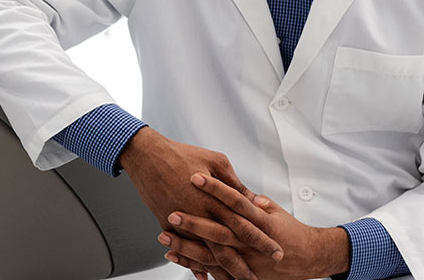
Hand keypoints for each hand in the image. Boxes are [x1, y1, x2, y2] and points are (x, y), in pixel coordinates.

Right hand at [118, 128, 282, 277]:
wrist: (148, 157)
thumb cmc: (181, 155)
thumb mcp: (216, 161)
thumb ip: (235, 184)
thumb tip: (252, 199)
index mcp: (217, 199)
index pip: (246, 225)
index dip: (262, 240)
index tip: (275, 251)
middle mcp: (202, 214)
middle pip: (229, 246)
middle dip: (245, 264)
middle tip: (258, 277)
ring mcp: (185, 223)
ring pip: (208, 254)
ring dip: (222, 271)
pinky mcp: (169, 225)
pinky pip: (185, 250)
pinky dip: (195, 265)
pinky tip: (204, 276)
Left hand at [161, 174, 350, 279]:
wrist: (309, 258)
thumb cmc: (290, 231)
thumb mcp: (276, 211)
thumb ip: (256, 200)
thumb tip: (240, 191)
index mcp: (260, 220)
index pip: (234, 200)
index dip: (214, 188)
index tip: (195, 176)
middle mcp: (251, 241)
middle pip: (219, 230)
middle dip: (194, 222)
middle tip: (172, 211)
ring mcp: (245, 259)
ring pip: (212, 254)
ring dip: (186, 246)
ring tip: (164, 236)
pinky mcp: (240, 272)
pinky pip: (213, 269)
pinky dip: (193, 264)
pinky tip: (174, 255)